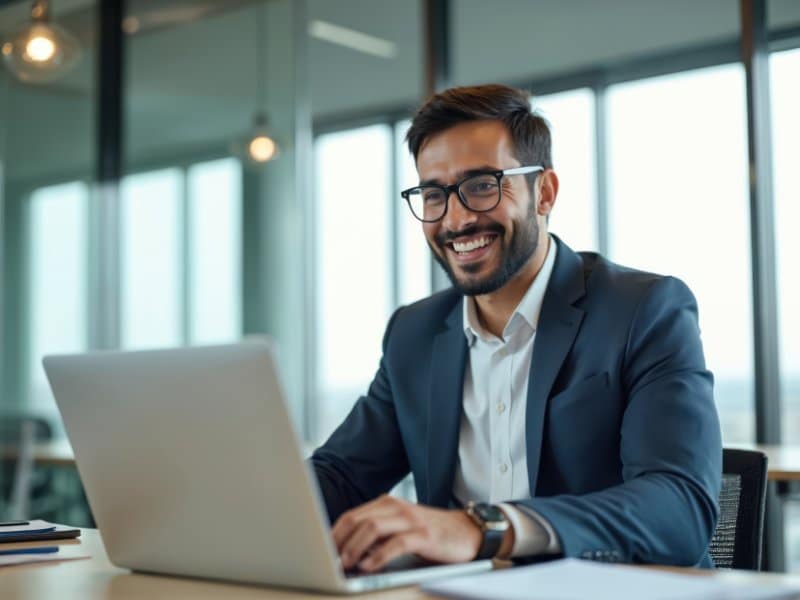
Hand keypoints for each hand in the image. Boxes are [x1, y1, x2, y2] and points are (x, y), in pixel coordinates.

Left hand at [331, 495, 482, 572]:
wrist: (467, 531)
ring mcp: (410, 520)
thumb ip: (377, 534)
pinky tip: (369, 567)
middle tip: (330, 560)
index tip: (322, 550)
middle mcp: (396, 507)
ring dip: (355, 548)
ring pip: (372, 529)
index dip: (334, 533)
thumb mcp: (400, 528)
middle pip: (358, 520)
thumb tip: (347, 552)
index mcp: (387, 503)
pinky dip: (379, 556)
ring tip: (345, 564)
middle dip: (339, 541)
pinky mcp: (424, 535)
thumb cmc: (430, 533)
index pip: (352, 515)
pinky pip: (396, 544)